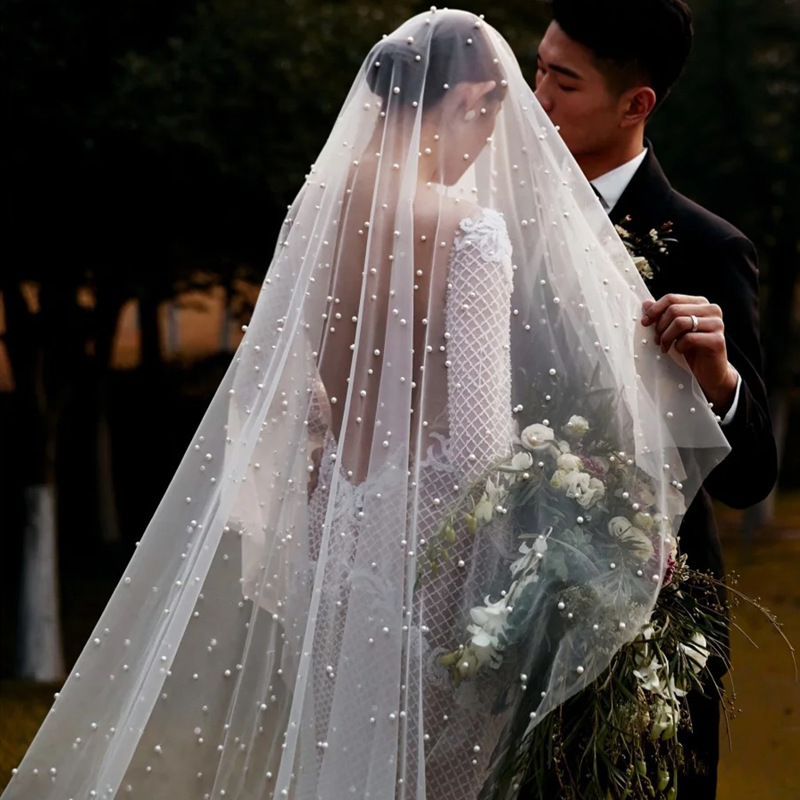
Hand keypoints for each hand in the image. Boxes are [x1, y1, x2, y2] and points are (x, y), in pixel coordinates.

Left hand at [641, 294, 738, 415]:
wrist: (710, 371)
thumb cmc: (691, 348)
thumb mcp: (674, 330)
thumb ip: (663, 315)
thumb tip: (645, 303)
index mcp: (701, 303)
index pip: (672, 299)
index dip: (654, 310)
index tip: (644, 323)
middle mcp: (712, 310)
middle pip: (674, 310)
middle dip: (660, 326)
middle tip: (656, 340)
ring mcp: (717, 324)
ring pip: (680, 322)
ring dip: (666, 337)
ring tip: (664, 347)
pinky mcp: (717, 340)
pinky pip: (688, 338)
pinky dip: (678, 346)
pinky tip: (679, 351)